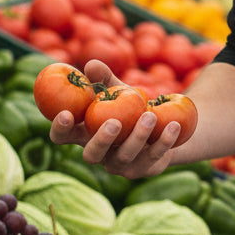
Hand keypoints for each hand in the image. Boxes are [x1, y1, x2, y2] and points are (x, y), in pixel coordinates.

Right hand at [49, 59, 180, 179]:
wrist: (164, 124)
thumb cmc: (131, 106)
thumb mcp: (118, 90)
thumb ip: (103, 79)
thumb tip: (91, 65)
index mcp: (85, 135)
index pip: (62, 137)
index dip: (60, 129)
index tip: (67, 113)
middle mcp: (100, 154)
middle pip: (91, 155)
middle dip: (101, 140)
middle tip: (114, 122)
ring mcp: (122, 165)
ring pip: (125, 156)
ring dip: (138, 136)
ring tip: (150, 116)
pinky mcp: (146, 169)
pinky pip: (154, 157)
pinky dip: (164, 141)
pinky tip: (174, 126)